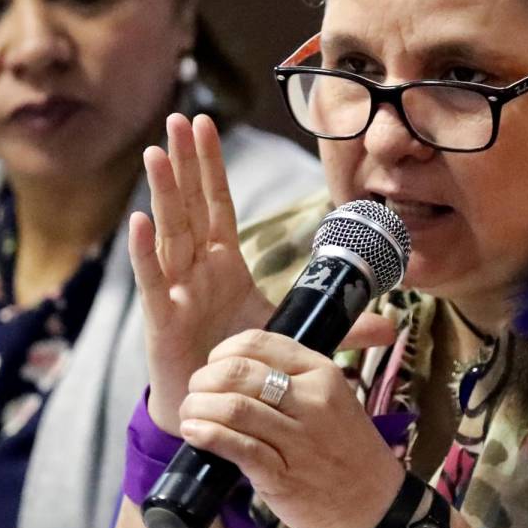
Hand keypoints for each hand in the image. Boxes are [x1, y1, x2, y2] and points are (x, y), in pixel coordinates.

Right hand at [131, 113, 395, 434]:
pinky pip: (152, 280)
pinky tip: (138, 221)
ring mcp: (175, 290)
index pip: (217, 203)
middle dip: (184, 161)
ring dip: (162, 193)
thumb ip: (340, 326)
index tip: (205, 123)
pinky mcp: (161, 319)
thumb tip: (390, 324)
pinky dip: (144, 252)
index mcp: (223, 263)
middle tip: (177, 117)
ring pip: (168, 232)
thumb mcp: (292, 334)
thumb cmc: (239, 364)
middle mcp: (195, 268)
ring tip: (155, 153)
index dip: (211, 164)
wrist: (211, 410)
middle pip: (190, 205)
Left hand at [178, 329, 406, 527]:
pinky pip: (238, 447)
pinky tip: (194, 433)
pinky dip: (208, 436)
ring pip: (234, 408)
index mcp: (321, 371)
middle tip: (195, 391)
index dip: (223, 351)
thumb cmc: (344, 444)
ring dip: (199, 408)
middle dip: (204, 380)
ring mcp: (299, 439)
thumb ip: (293, 374)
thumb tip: (237, 362)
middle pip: (239, 373)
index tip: (213, 364)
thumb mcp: (333, 395)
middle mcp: (312, 400)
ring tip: (190, 414)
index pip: (258, 342)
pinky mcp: (284, 475)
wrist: (373, 501)